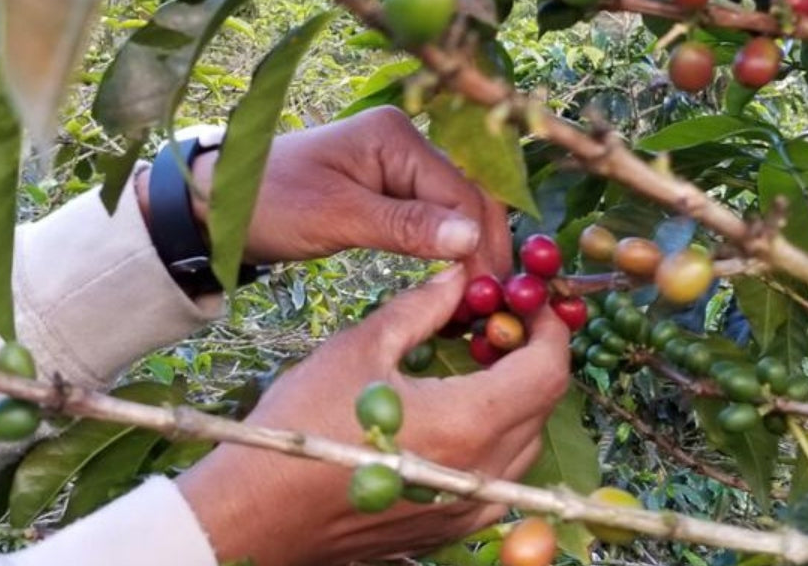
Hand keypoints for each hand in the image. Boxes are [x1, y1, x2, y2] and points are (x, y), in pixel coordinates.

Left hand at [154, 106, 513, 272]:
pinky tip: (453, 282)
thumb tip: (469, 238)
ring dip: (469, 252)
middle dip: (483, 248)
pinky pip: (432, 218)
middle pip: (467, 198)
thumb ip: (404, 226)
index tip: (486, 294)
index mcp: (396, 135)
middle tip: (488, 305)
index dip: (480, 243)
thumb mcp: (336, 217)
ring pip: (455, 211)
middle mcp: (406, 142)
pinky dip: (445, 250)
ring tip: (476, 300)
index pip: (461, 191)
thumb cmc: (268, 203)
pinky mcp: (389, 190)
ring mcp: (399, 165)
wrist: (219, 202)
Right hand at [175, 267, 571, 565]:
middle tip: (496, 328)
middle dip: (531, 359)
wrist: (257, 512)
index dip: (550, 330)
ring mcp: (468, 508)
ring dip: (514, 401)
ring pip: (525, 446)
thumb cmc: (303, 424)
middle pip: (542, 406)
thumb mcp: (360, 348)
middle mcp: (482, 472)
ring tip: (473, 369)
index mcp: (469, 423)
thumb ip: (421, 309)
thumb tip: (458, 278)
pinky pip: (498, 480)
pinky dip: (495, 443)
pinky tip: (456, 420)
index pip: (548, 370)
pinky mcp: (450, 529)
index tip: (532, 305)